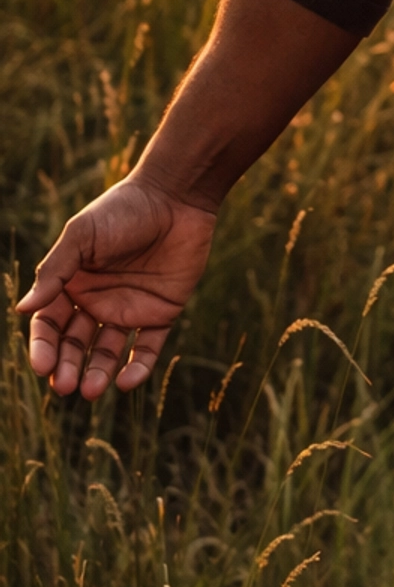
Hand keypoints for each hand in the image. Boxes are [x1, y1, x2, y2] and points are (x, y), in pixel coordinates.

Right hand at [17, 177, 216, 399]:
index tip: (43, 366)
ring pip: (108, 352)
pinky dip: (138, 367)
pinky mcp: (162, 313)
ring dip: (98, 373)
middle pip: (75, 344)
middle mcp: (97, 301)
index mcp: (72, 284)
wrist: (176, 196)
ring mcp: (129, 308)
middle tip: (66, 386)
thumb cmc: (123, 210)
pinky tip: (127, 382)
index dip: (44, 347)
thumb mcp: (82, 236)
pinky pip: (147, 348)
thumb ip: (55, 271)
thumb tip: (23, 309)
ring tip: (91, 390)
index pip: (50, 324)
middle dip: (68, 366)